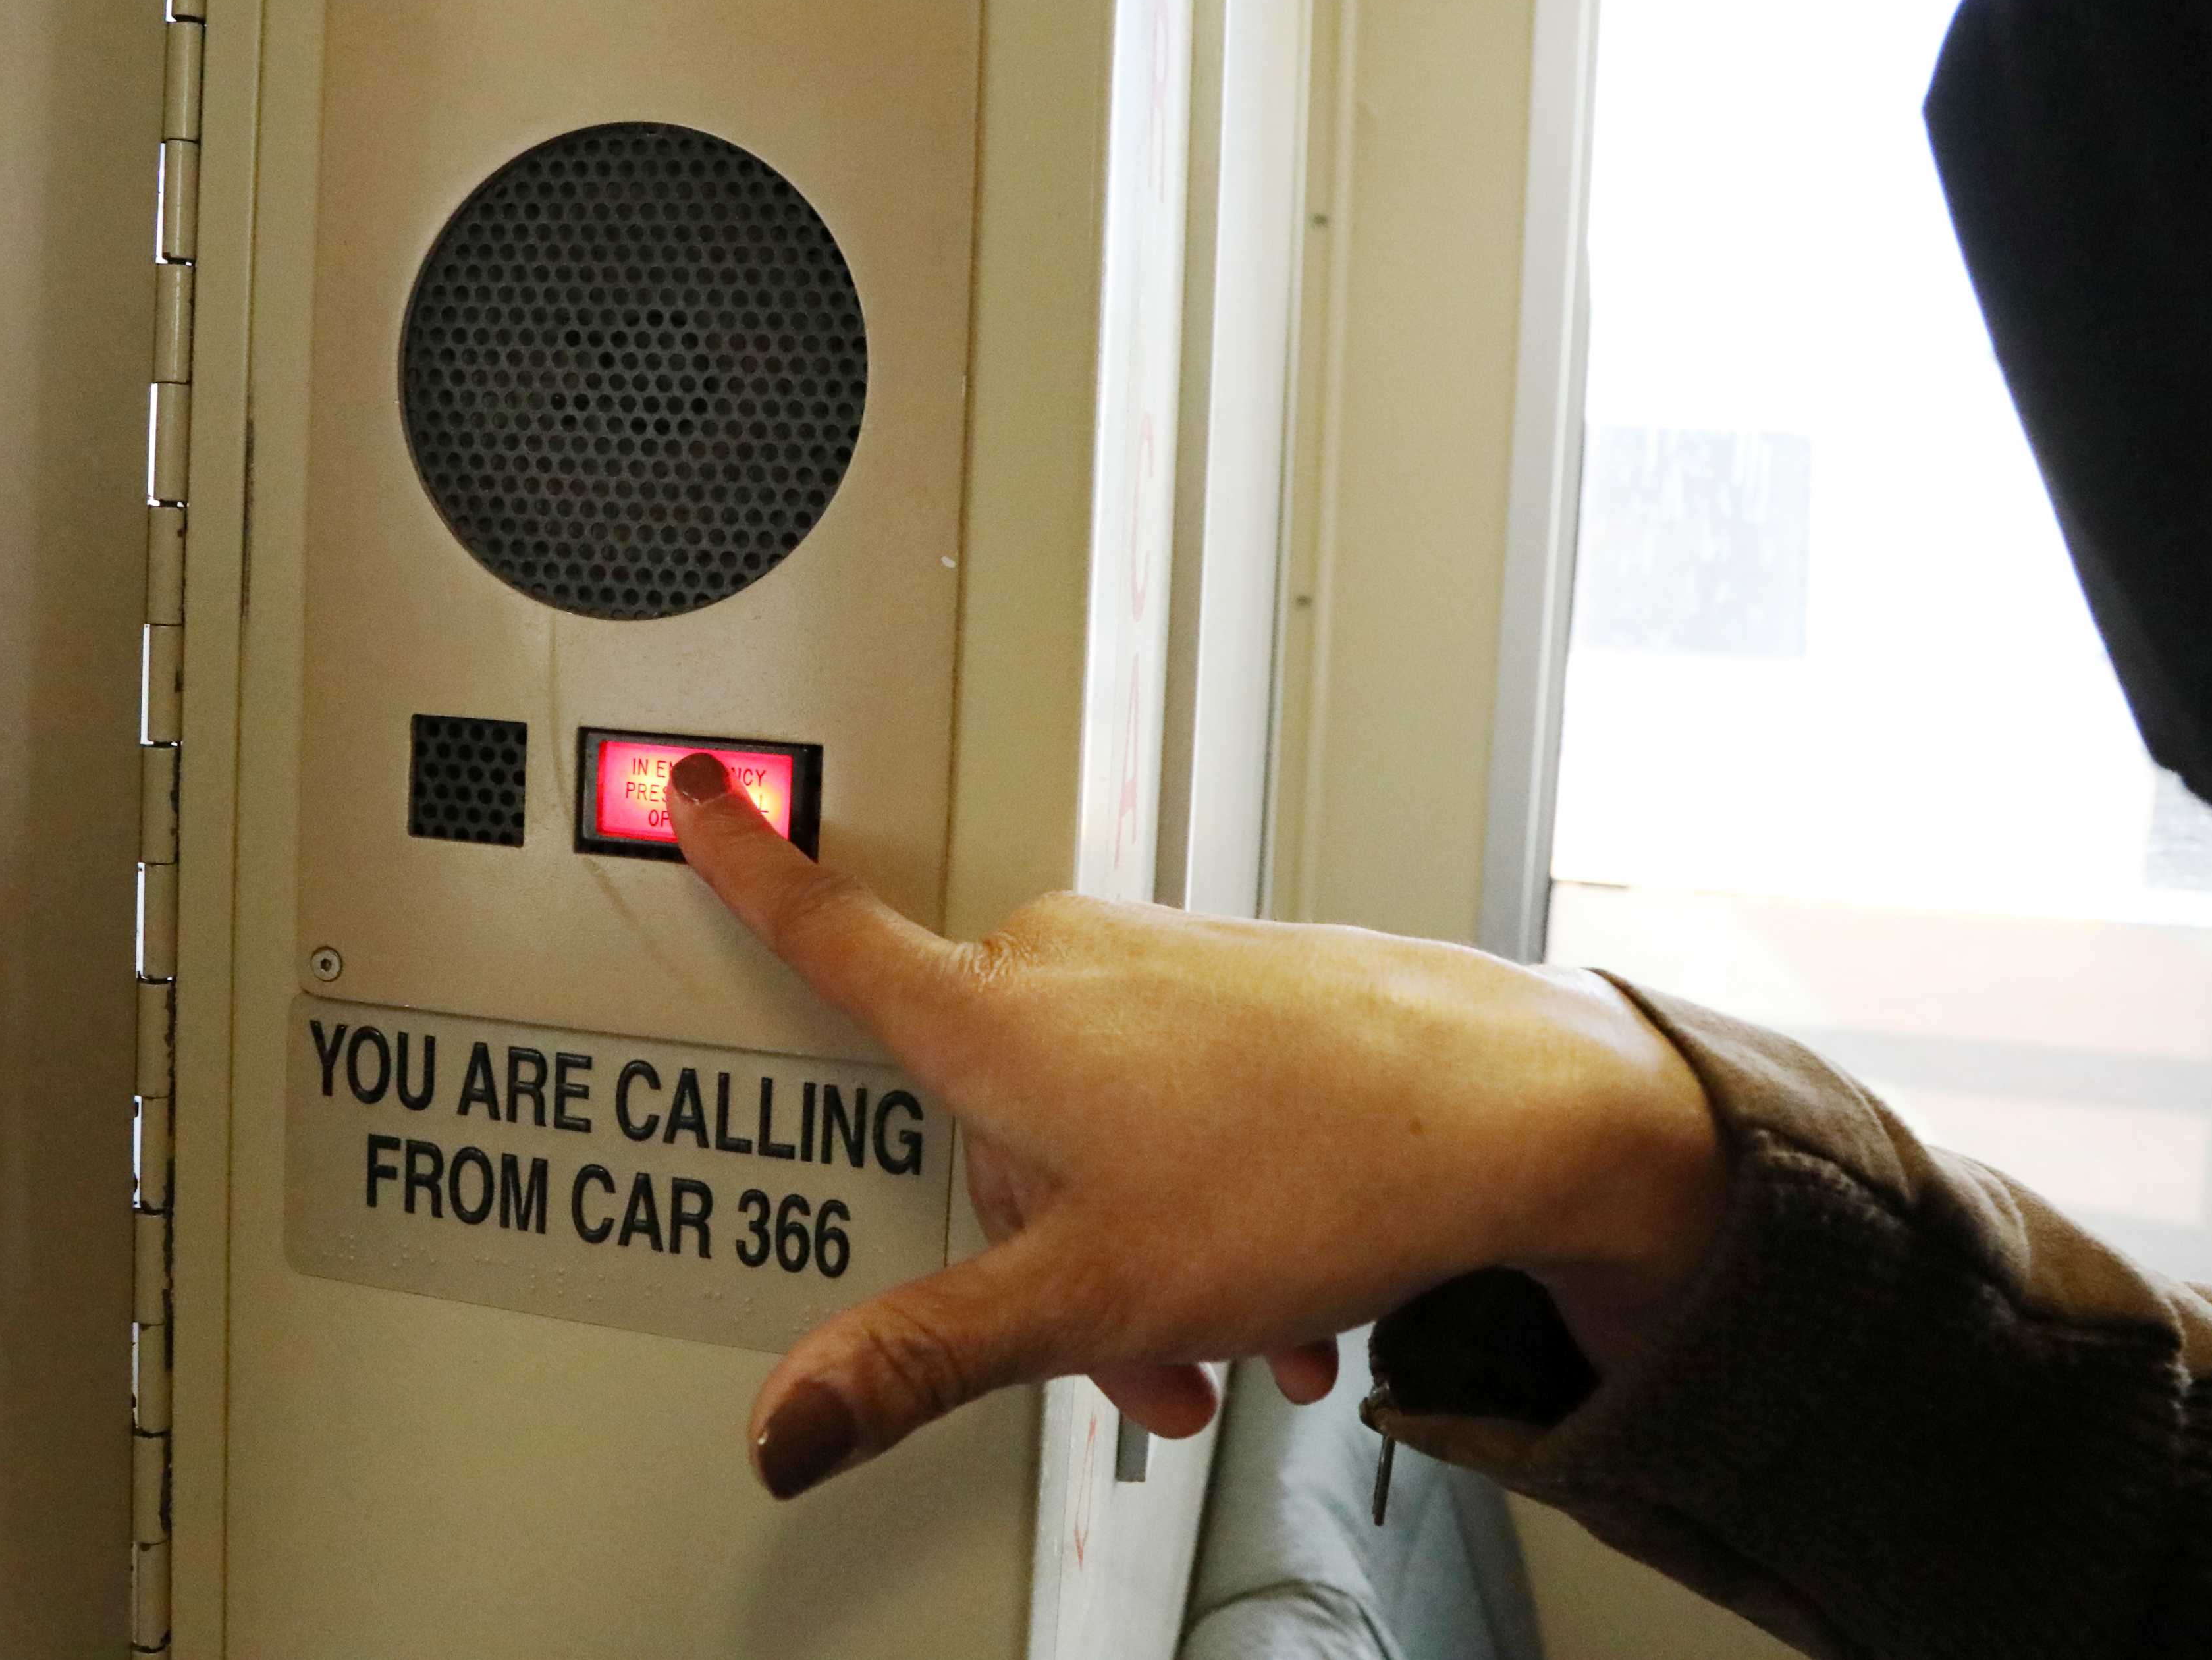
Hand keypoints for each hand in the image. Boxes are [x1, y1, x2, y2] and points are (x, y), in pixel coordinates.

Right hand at [664, 753, 1726, 1500]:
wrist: (1517, 1109)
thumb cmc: (1316, 1165)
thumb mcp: (1084, 1297)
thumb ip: (918, 1358)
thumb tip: (789, 1420)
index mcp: (994, 1016)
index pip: (829, 930)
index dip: (745, 864)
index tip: (694, 790)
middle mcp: (1064, 963)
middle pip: (979, 1117)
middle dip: (1042, 1249)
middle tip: (1131, 1351)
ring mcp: (1157, 966)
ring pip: (1084, 1125)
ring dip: (1139, 1250)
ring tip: (1234, 1333)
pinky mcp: (1235, 985)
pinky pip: (1168, 1103)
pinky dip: (1203, 1202)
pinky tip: (1279, 1285)